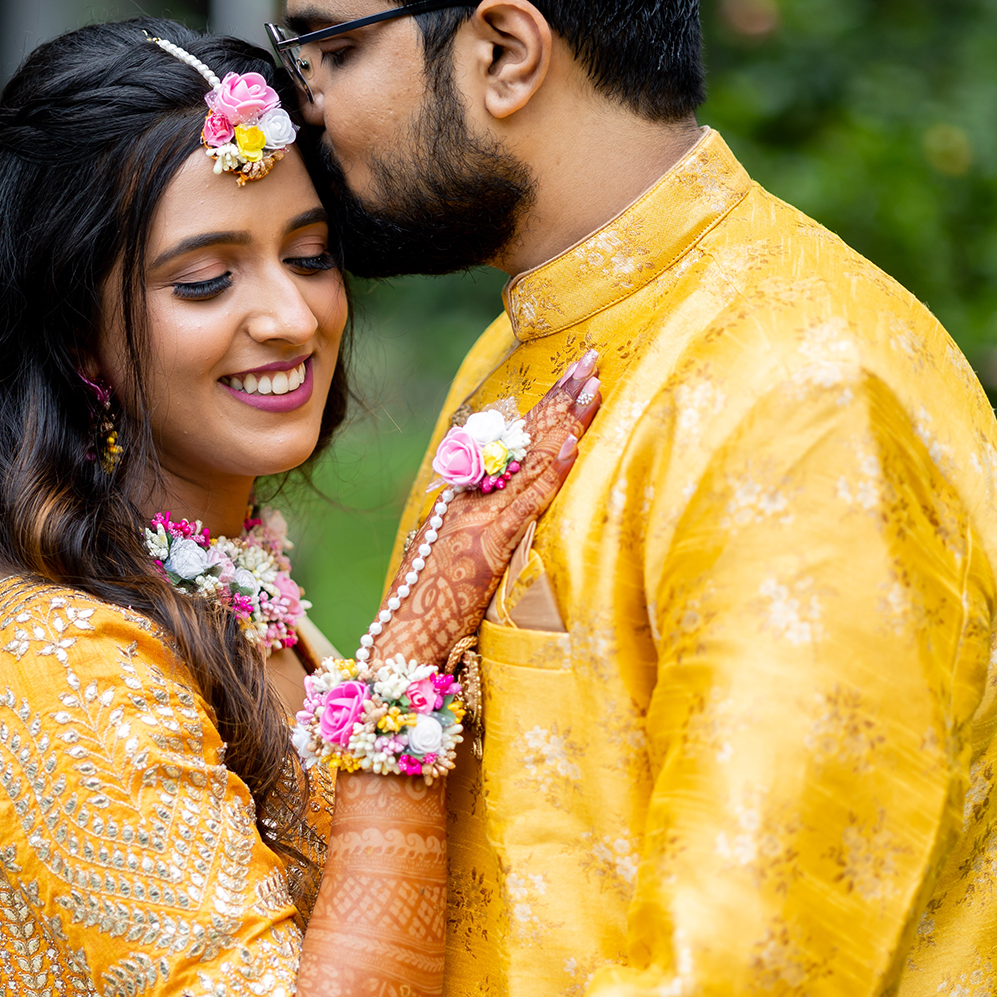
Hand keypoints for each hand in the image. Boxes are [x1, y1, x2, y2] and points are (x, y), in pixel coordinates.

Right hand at [375, 348, 599, 665]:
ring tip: (593, 385)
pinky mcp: (489, 543)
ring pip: (528, 459)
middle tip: (592, 358)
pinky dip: (550, 472)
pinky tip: (572, 446)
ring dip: (564, 420)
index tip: (574, 376)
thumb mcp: (463, 555)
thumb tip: (522, 497)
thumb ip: (489, 522)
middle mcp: (470, 495)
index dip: (544, 407)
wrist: (404, 638)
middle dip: (559, 395)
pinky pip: (525, 503)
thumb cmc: (434, 607)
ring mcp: (479, 515)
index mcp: (465, 495)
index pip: (510, 441)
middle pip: (521, 436)